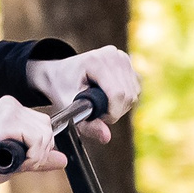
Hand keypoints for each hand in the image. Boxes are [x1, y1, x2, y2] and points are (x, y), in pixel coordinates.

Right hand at [0, 96, 63, 188]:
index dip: (41, 147)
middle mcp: (11, 104)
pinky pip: (36, 139)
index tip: (24, 158)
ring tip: (15, 161)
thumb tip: (63, 159)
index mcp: (13, 108)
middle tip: (20, 162)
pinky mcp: (7, 122)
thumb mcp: (20, 159)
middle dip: (40, 152)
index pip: (45, 123)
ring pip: (44, 134)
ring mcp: (8, 111)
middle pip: (48, 127)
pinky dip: (32, 156)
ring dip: (36, 156)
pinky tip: (15, 160)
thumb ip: (41, 157)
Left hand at [25, 46, 140, 143]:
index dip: (111, 113)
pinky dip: (123, 100)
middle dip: (114, 111)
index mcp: (96, 61)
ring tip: (100, 104)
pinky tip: (108, 97)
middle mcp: (113, 55)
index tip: (97, 118)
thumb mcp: (69, 108)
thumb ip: (87, 124)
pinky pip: (135, 89)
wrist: (59, 73)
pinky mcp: (128, 62)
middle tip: (96, 112)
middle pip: (127, 95)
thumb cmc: (62, 88)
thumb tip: (106, 137)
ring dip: (119, 107)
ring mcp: (122, 57)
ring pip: (133, 94)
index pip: (117, 94)